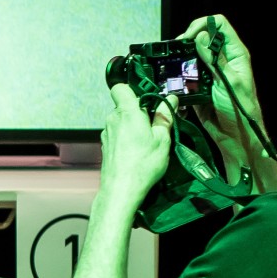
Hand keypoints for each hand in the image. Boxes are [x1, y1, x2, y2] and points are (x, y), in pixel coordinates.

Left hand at [96, 81, 175, 208]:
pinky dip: (127, 137)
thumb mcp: (162, 139)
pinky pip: (117, 133)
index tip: (148, 99)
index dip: (133, 89)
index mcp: (127, 112)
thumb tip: (171, 99)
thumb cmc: (143, 163)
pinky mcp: (106, 146)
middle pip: (124, 105)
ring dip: (133, 125)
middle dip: (139, 111)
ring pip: (121, 120)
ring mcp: (107, 133)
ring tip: (148, 140)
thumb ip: (164, 117)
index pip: (120, 87)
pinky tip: (137, 150)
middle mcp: (113, 119)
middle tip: (155, 124)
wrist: (121, 189)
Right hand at [179, 12, 259, 136]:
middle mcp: (222, 59)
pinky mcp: (199, 85)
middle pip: (203, 36)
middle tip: (176, 51)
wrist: (235, 136)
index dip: (203, 25)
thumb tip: (201, 36)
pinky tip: (174, 79)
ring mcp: (210, 72)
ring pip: (192, 54)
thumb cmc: (240, 109)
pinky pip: (187, 73)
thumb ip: (214, 59)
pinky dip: (179, 74)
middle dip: (188, 40)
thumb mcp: (228, 82)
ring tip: (172, 65)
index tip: (189, 37)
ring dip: (182, 58)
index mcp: (235, 54)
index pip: (219, 25)